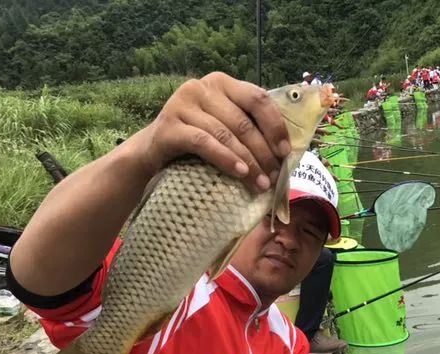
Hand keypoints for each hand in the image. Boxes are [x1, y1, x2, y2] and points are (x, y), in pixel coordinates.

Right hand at [135, 72, 290, 193]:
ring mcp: (182, 103)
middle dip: (263, 152)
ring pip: (226, 134)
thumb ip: (249, 128)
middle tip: (274, 177)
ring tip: (261, 183)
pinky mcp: (168, 126)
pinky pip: (204, 143)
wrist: (153, 151)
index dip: (275, 126)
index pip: (258, 99)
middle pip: (243, 121)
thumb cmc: (197, 141)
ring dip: (248, 162)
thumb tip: (286, 153)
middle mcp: (202, 87)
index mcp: (222, 83)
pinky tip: (240, 174)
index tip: (285, 153)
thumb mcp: (225, 127)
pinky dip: (225, 159)